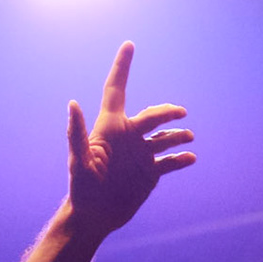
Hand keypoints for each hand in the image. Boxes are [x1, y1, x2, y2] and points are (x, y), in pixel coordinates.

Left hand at [66, 42, 195, 236]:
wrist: (94, 216)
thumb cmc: (82, 188)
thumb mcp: (79, 161)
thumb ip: (77, 133)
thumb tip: (72, 103)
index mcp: (111, 128)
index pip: (116, 90)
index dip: (122, 67)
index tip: (128, 44)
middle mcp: (129, 137)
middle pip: (153, 115)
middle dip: (168, 112)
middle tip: (180, 114)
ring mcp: (141, 154)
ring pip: (166, 137)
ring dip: (179, 135)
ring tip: (187, 138)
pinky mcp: (150, 173)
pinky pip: (171, 162)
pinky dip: (182, 159)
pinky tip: (190, 158)